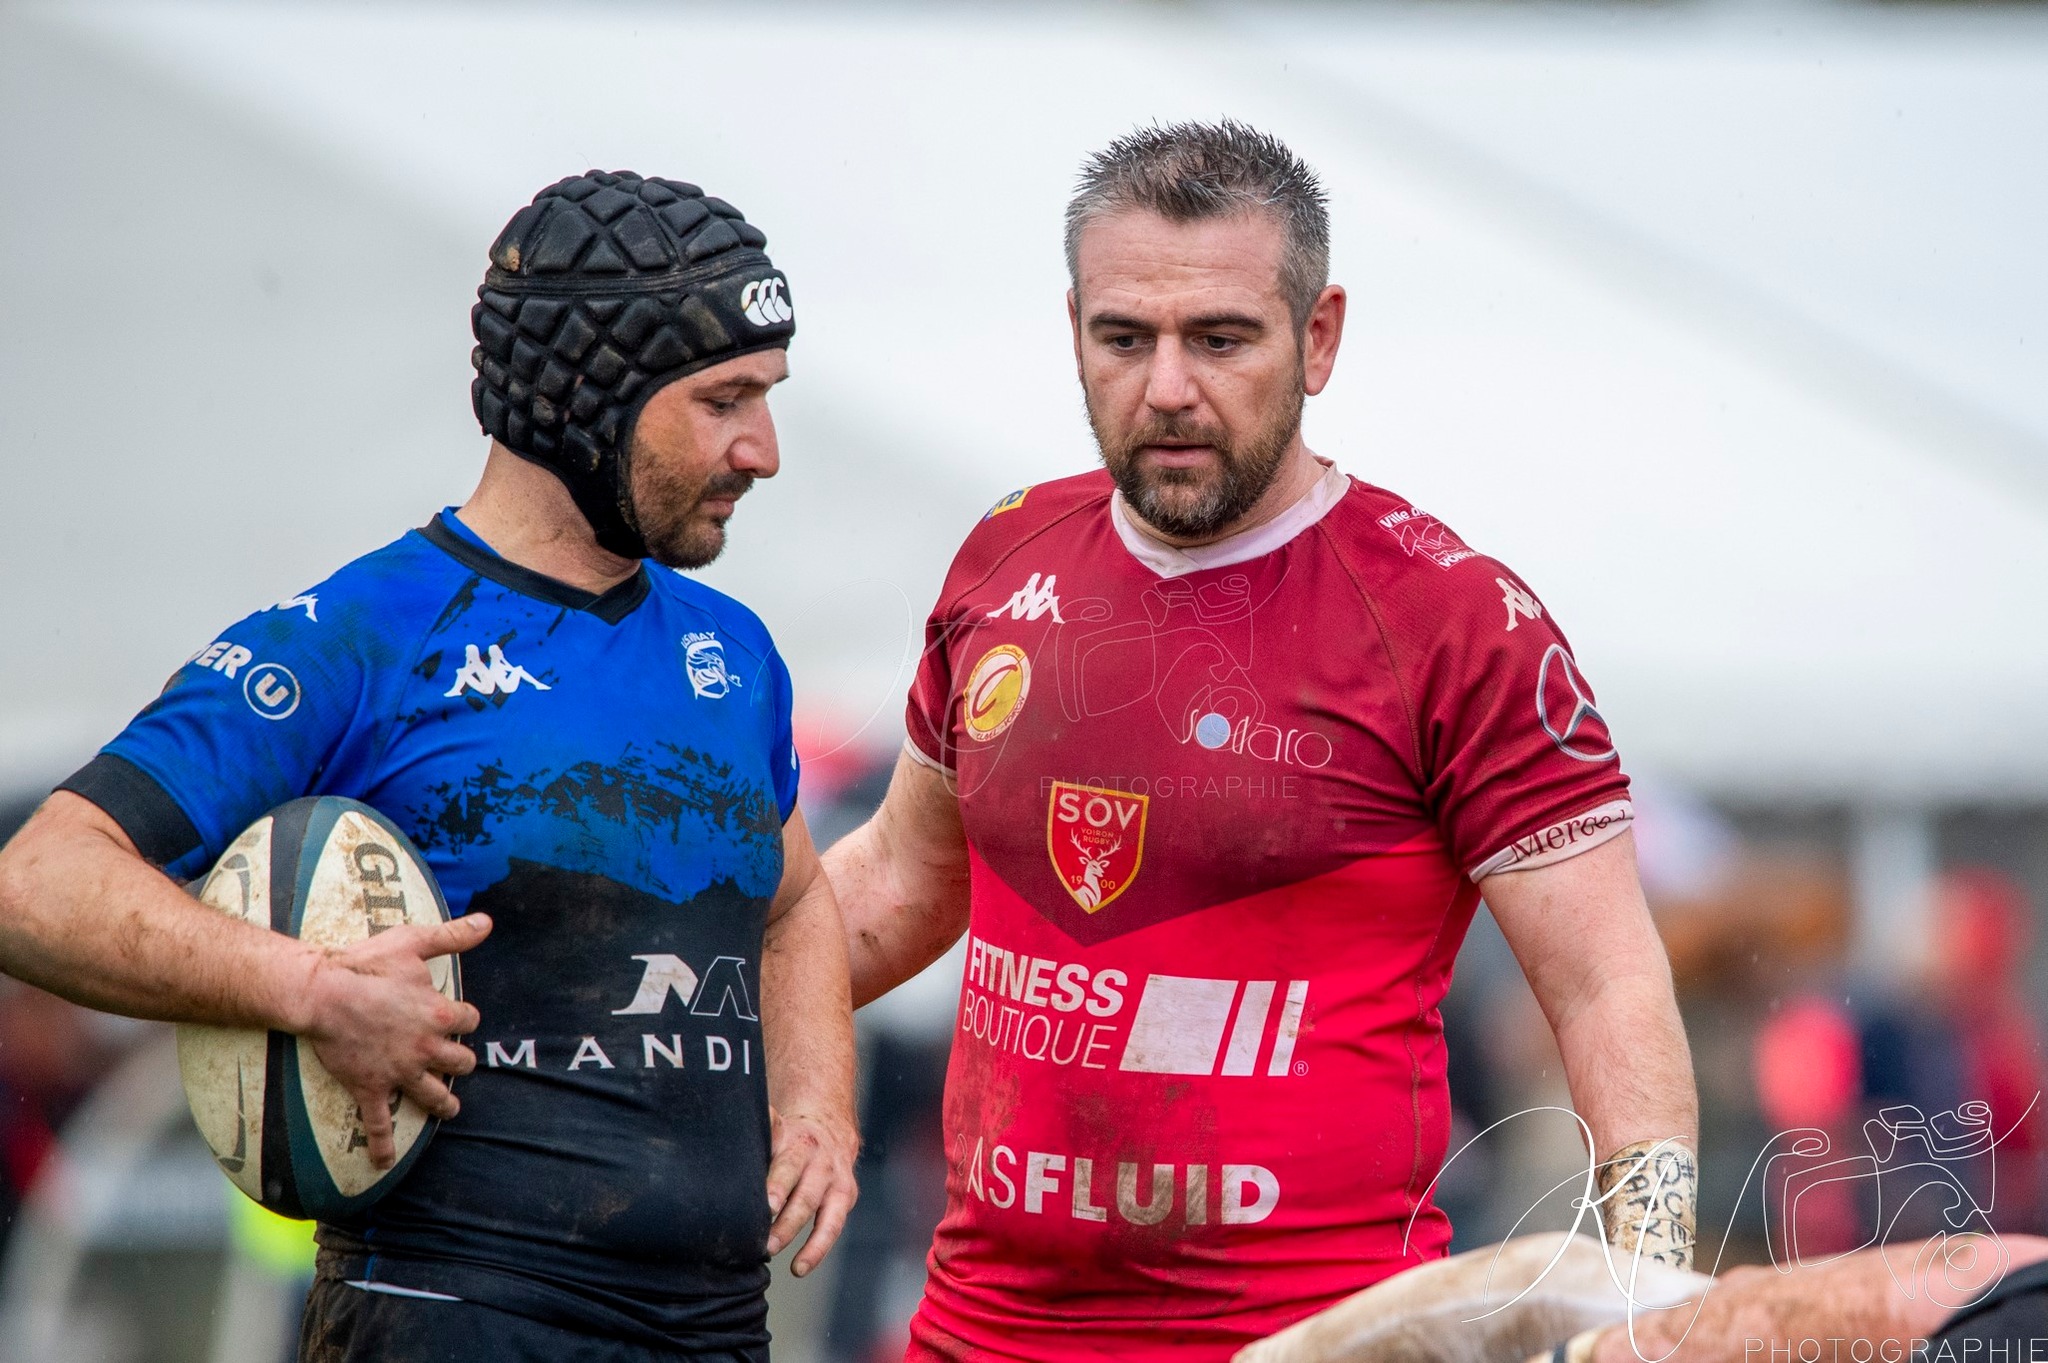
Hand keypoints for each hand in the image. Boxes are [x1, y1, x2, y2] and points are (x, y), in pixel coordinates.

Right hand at [300, 913, 490, 1169]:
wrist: (323, 994)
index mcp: (440, 1014)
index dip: (464, 1018)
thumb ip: (453, 936)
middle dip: (460, 1061)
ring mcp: (400, 1071)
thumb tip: (488, 922)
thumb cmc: (367, 964)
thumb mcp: (414, 942)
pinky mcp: (370, 1087)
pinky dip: (382, 1146)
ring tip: (451, 1108)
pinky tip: (384, 1164)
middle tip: (459, 1063)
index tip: (458, 1017)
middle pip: (460, 1061)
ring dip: (444, 1102)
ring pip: (434, 1094)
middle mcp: (427, 1048)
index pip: (469, 1020)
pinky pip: (379, 1123)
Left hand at [763, 1103, 858, 1276]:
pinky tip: (799, 1268)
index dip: (778, 1187)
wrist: (830, 1123)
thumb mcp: (773, 1126)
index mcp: (798, 1143)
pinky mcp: (846, 1197)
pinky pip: (834, 1227)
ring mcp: (836, 1181)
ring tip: (785, 1261)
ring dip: (806, 1241)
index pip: (788, 1167)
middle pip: (806, 1196)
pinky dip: (818, 1250)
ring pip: (826, 1215)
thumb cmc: (787, 1135)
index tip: (768, 1206)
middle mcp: (821, 1163)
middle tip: (766, 1244)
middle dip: (787, 1222)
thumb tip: (718, 1140)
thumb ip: (756, 1135)